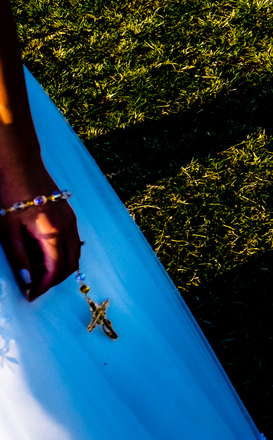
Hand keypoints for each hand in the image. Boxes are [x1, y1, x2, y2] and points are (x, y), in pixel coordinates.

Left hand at [0, 163, 80, 300]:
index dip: (44, 286)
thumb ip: (20, 256)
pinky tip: (46, 255)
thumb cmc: (11, 194)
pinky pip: (74, 242)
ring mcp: (72, 220)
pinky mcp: (70, 215)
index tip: (31, 295)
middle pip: (70, 264)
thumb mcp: (8, 229)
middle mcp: (69, 228)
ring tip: (39, 274)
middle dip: (54, 280)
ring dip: (61, 268)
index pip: (55, 270)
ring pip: (75, 253)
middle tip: (34, 288)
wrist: (21, 165)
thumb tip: (27, 279)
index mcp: (53, 233)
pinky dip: (64, 254)